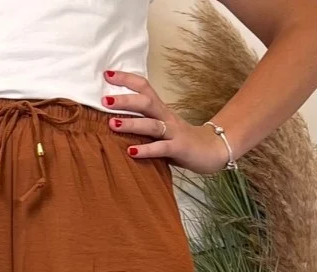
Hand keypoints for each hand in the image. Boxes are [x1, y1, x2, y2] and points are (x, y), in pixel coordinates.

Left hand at [101, 69, 231, 174]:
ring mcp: (173, 132)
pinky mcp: (179, 148)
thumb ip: (140, 123)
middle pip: (146, 102)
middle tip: (104, 100)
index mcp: (160, 109)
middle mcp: (166, 116)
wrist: (212, 150)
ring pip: (152, 124)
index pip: (144, 87)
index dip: (126, 79)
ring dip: (132, 123)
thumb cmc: (179, 140)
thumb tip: (111, 119)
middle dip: (125, 100)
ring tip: (113, 124)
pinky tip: (130, 151)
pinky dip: (146, 149)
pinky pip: (161, 148)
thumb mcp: (158, 128)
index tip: (106, 74)